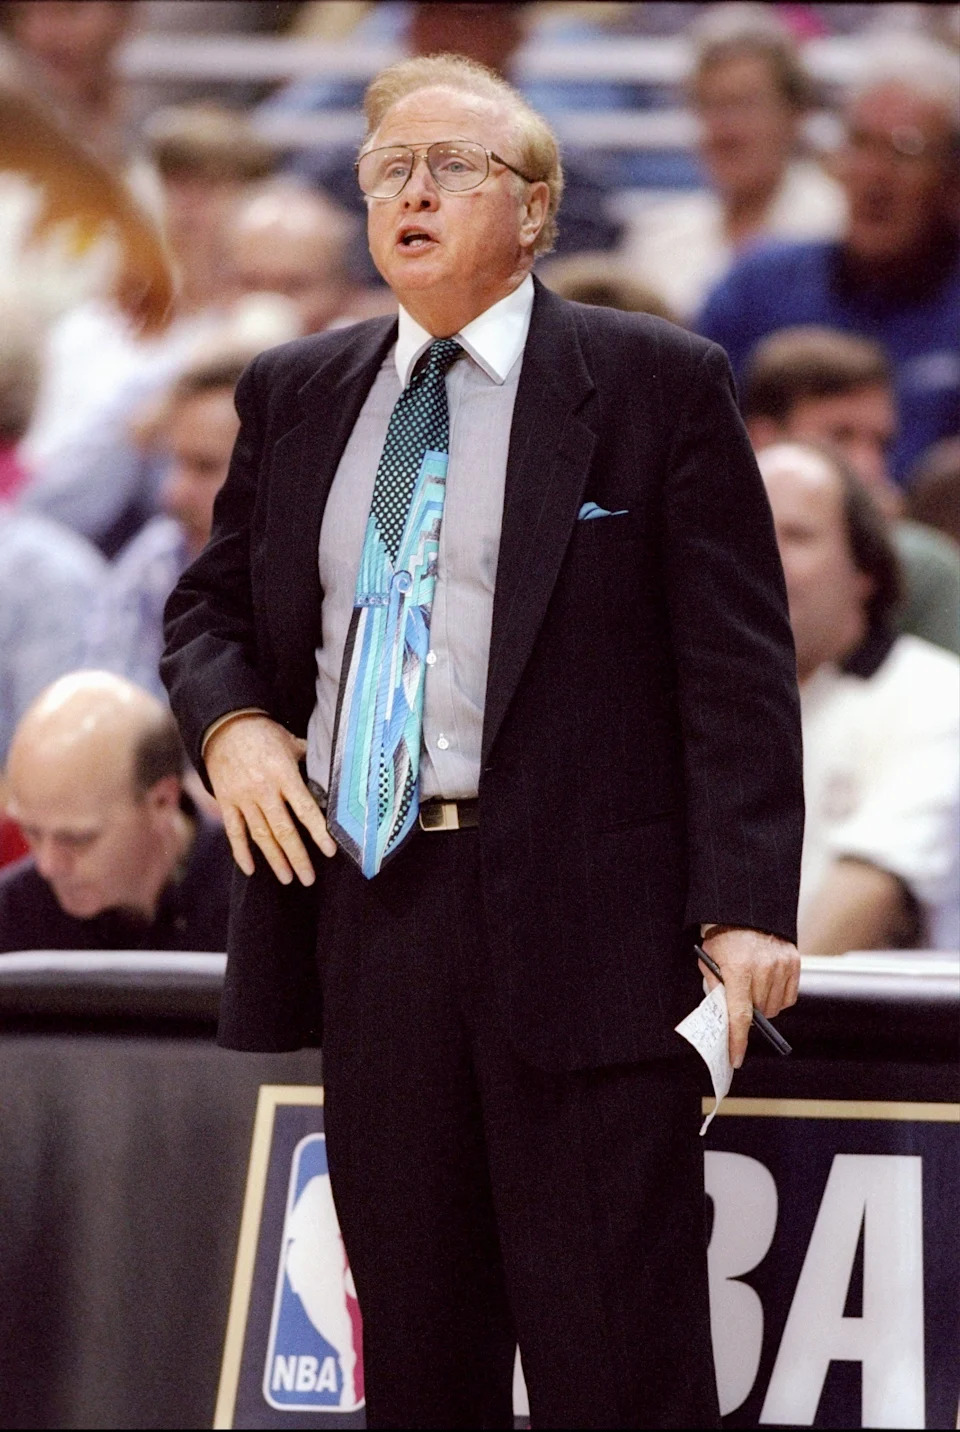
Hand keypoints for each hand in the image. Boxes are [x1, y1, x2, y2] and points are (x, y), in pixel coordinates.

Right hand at [204, 714, 336, 884]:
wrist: (224, 724)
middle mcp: (264, 790)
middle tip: (308, 878)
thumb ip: (308, 761)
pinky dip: (241, 851)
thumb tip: (330, 773)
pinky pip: (234, 831)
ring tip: (287, 878)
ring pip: (260, 835)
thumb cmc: (263, 733)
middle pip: (283, 830)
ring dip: (275, 859)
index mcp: (284, 775)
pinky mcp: (226, 801)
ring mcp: (243, 797)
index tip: (330, 851)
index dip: (318, 832)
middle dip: (298, 857)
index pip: (305, 809)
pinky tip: (251, 869)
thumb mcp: (290, 742)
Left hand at [698, 926, 799, 1068]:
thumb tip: (723, 1016)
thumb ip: (716, 987)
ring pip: (775, 1007)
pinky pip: (788, 997)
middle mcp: (763, 969)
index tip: (736, 1058)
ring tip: (752, 985)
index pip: (740, 1016)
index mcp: (738, 969)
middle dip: (748, 1012)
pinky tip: (767, 983)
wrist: (748, 909)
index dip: (737, 1041)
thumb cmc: (725, 936)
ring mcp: (782, 965)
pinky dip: (778, 997)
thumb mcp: (710, 960)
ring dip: (763, 1004)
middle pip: (759, 1013)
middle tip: (740, 997)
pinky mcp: (794, 962)